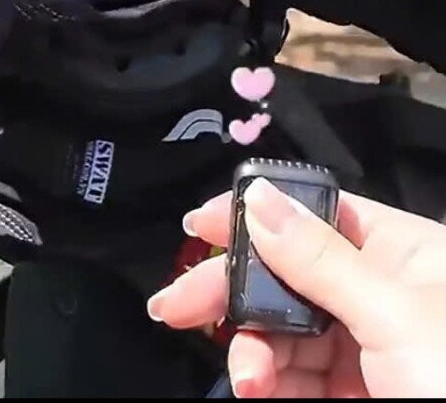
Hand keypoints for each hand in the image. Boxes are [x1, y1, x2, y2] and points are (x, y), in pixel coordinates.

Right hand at [147, 180, 445, 397]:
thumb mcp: (394, 315)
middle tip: (176, 304)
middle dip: (232, 288)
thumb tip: (258, 199)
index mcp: (405, 252)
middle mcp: (381, 292)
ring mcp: (366, 347)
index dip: (258, 214)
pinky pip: (293, 376)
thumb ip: (318, 259)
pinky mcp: (351, 395)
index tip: (201, 223)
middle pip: (287, 273)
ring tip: (244, 375)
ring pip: (282, 330)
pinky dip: (267, 382)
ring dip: (250, 348)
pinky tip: (255, 389)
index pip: (317, 214)